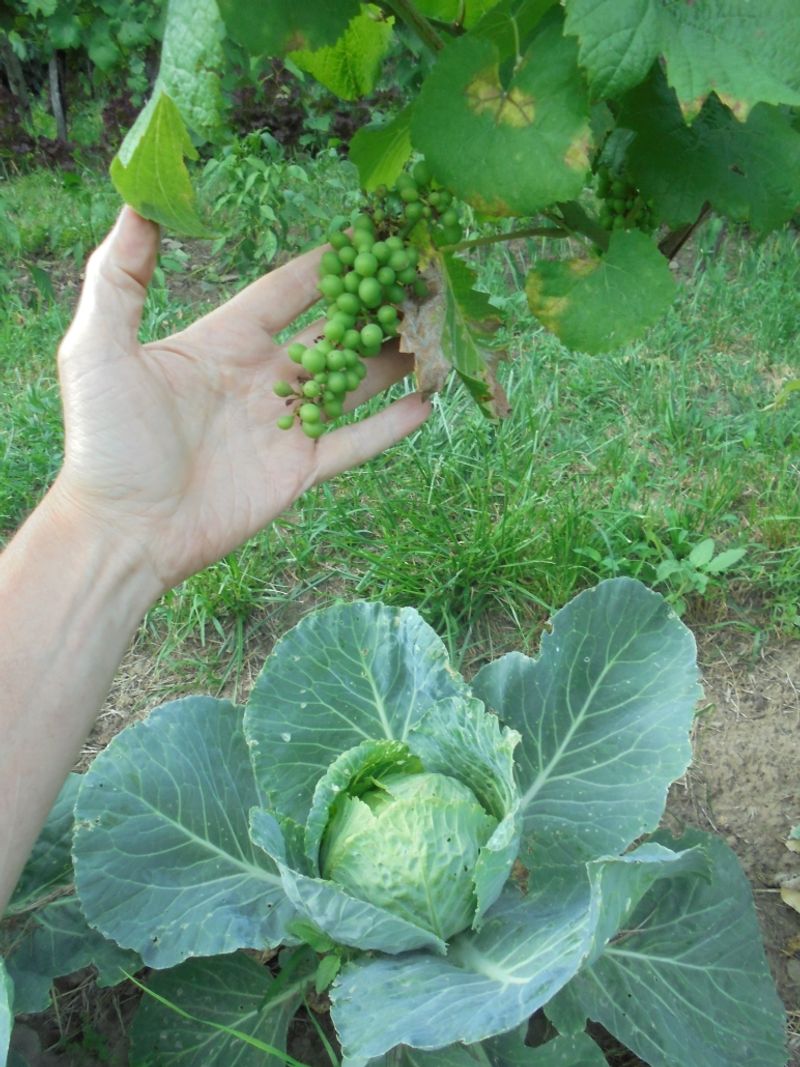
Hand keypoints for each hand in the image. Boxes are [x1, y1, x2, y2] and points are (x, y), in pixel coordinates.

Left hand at [52, 207, 430, 594]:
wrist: (123, 530)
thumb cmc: (106, 440)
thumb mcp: (97, 348)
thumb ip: (119, 277)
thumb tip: (136, 205)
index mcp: (223, 341)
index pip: (285, 291)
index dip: (326, 265)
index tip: (368, 237)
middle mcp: (261, 377)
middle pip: (331, 332)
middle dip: (374, 307)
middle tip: (421, 281)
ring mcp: (284, 425)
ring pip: (352, 382)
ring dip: (391, 360)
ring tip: (435, 334)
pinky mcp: (297, 471)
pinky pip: (352, 444)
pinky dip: (388, 426)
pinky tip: (426, 403)